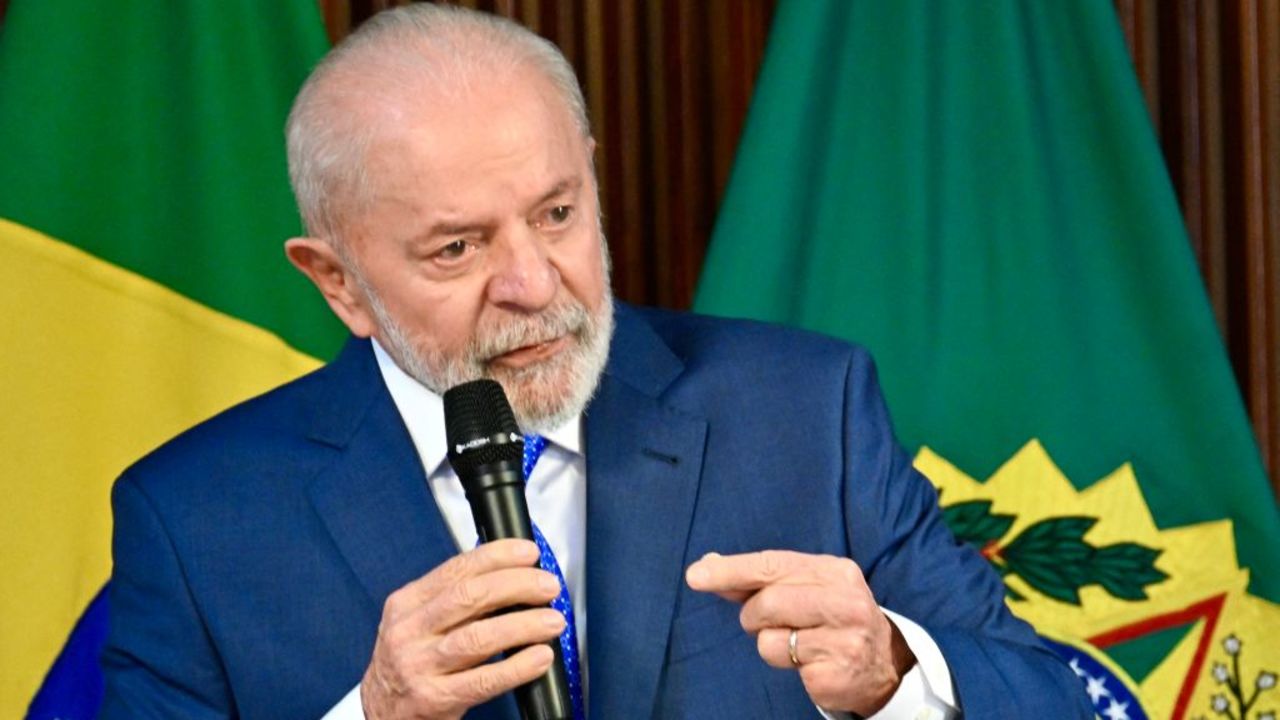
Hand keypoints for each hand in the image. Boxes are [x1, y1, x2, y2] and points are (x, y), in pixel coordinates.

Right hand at [361, 539, 565, 719]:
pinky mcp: (434, 700)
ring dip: (524, 625)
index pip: (455, 570)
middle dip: (517, 585)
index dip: (496, 557)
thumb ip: (453, 600)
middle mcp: (409, 632)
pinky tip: (540, 657)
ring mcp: (418, 667)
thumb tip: (513, 577)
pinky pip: (483, 681)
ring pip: (479, 637)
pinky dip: (517, 667)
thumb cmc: (410, 663)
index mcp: (406, 604)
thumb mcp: (417, 623)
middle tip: (548, 586)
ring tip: (553, 621)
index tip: (528, 552)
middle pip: (469, 597)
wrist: (380, 714)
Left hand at [685, 550, 914, 715]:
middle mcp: (845, 601)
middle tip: (767, 622)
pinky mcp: (834, 673)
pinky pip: (783, 665)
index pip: (773, 564)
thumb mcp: (806, 587)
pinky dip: (788, 664)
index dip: (731, 570)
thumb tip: (706, 566)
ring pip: (769, 639)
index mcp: (835, 571)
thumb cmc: (830, 617)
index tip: (696, 576)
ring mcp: (844, 639)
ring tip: (797, 642)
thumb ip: (759, 578)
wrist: (882, 662)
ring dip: (769, 643)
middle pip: (768, 602)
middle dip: (754, 615)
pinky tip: (811, 661)